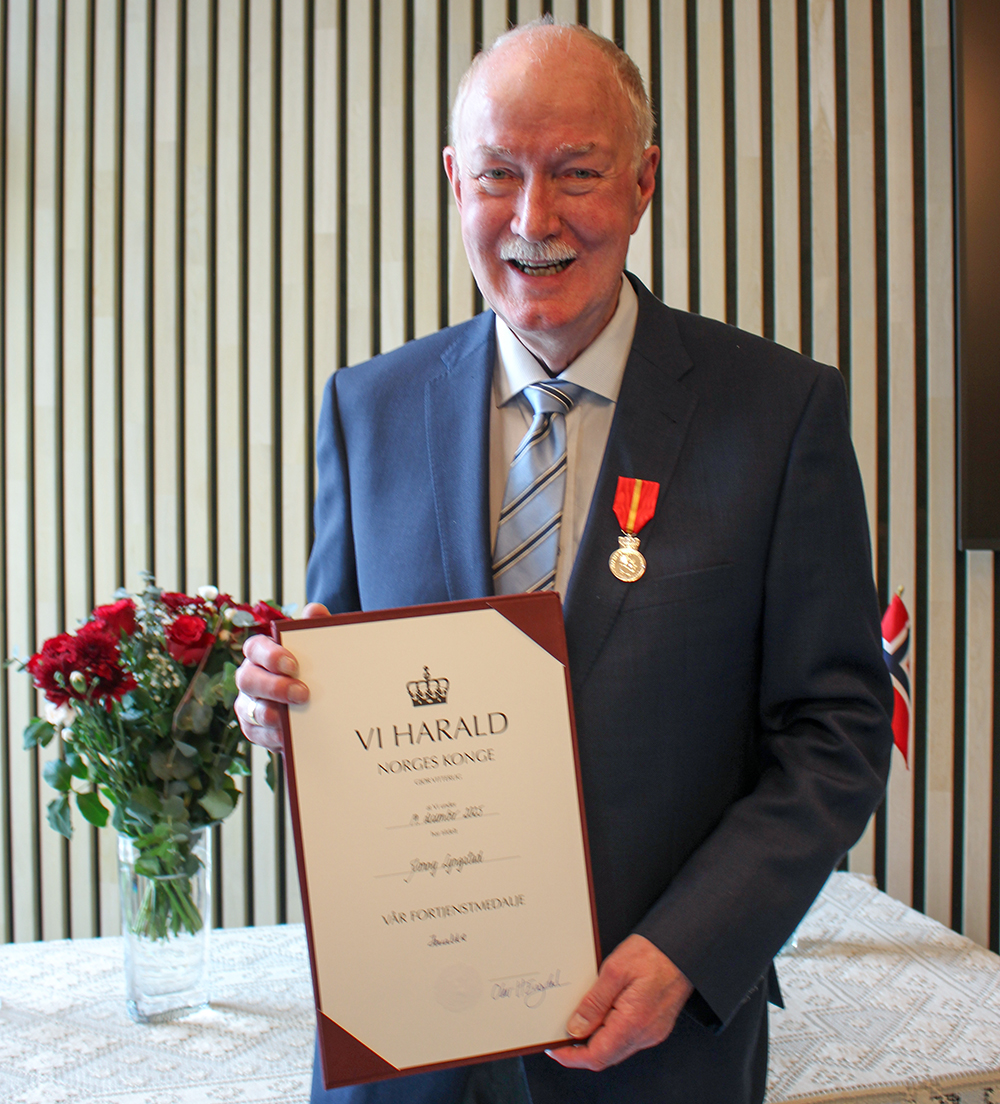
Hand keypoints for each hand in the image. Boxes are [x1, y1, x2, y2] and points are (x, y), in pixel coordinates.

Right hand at [234, 602, 329, 750]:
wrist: (320, 703)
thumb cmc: (312, 668)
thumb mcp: (318, 648)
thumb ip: (316, 629)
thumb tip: (315, 611)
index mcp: (262, 653)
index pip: (255, 648)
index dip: (270, 655)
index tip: (293, 664)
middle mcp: (250, 677)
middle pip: (247, 679)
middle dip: (273, 686)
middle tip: (302, 694)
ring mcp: (249, 704)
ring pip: (249, 709)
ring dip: (270, 714)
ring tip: (292, 718)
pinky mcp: (254, 730)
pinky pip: (257, 734)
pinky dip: (272, 736)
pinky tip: (288, 737)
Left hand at [547, 934, 693, 1071]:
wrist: (682, 948)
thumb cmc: (654, 953)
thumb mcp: (615, 970)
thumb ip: (594, 1002)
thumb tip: (575, 1028)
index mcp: (634, 1021)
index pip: (597, 1055)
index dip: (571, 1057)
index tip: (555, 1049)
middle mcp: (645, 1033)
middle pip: (606, 1056)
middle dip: (580, 1050)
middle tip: (561, 1035)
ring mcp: (652, 1032)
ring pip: (616, 1049)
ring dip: (595, 1041)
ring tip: (579, 1021)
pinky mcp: (655, 1026)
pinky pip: (627, 1039)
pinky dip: (610, 1033)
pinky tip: (602, 1016)